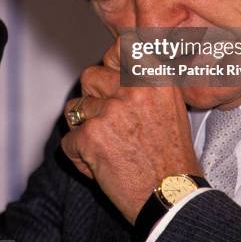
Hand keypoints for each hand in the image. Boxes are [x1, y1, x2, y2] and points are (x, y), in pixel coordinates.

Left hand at [61, 39, 200, 223]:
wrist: (171, 196)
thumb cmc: (172, 153)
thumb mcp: (171, 103)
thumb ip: (147, 77)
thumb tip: (127, 53)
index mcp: (155, 77)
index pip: (122, 45)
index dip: (112, 58)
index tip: (114, 69)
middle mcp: (133, 88)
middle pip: (90, 75)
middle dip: (93, 98)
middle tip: (110, 119)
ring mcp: (111, 111)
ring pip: (75, 108)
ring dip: (85, 128)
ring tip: (107, 145)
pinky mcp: (91, 136)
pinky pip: (68, 140)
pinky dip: (79, 156)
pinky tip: (102, 165)